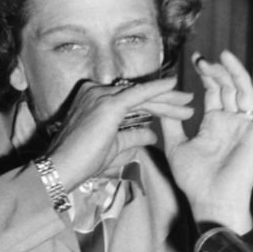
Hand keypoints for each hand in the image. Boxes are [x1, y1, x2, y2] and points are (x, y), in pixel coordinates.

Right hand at [47, 76, 193, 191]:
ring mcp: (101, 95)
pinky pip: (139, 94)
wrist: (63, 166)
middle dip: (166, 99)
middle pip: (139, 95)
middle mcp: (96, 91)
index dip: (155, 104)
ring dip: (168, 100)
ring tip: (189, 103)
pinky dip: (157, 89)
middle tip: (188, 101)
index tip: (175, 108)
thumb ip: (133, 137)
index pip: (132, 100)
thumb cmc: (83, 161)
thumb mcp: (115, 147)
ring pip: (142, 95)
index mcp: (95, 99)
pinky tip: (173, 84)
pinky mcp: (108, 104)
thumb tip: (153, 134)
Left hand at [161, 50, 252, 230]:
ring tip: (225, 58)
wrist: (210, 201)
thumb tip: (159, 103)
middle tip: (205, 58)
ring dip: (238, 74)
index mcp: (215, 123)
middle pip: (231, 87)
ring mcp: (247, 128)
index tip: (197, 59)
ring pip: (248, 93)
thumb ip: (171, 123)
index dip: (208, 73)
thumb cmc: (194, 181)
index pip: (216, 90)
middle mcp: (232, 123)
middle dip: (219, 70)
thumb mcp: (176, 146)